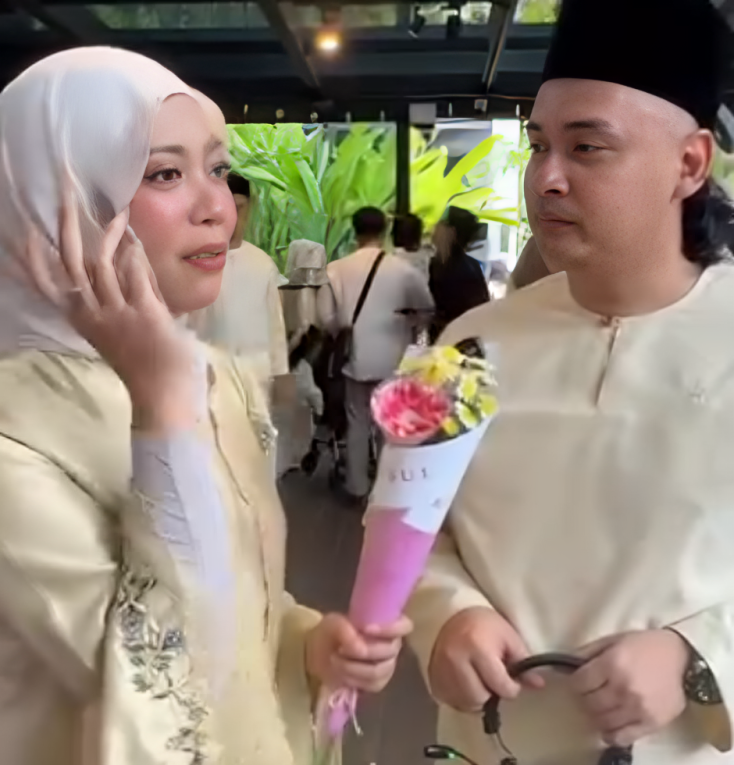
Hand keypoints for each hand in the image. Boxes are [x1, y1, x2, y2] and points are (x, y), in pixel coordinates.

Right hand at [25, 184, 200, 431]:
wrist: (165, 392)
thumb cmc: (146, 361)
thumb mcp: (120, 326)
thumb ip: (119, 292)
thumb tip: (123, 253)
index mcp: (81, 319)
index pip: (44, 284)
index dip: (28, 258)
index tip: (16, 232)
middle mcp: (92, 313)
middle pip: (69, 261)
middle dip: (65, 222)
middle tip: (64, 190)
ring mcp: (116, 312)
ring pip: (102, 261)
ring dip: (108, 231)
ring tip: (116, 210)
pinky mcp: (143, 312)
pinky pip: (134, 273)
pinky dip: (134, 253)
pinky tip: (136, 240)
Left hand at [305, 613, 412, 692]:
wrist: (321, 653)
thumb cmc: (332, 631)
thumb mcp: (332, 623)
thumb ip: (344, 629)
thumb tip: (358, 646)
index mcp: (388, 623)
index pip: (404, 626)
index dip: (390, 629)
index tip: (366, 629)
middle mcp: (392, 644)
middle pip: (389, 651)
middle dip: (363, 651)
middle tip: (341, 649)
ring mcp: (387, 665)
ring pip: (380, 671)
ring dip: (354, 667)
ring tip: (335, 660)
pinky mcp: (378, 682)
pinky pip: (372, 684)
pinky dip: (353, 679)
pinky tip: (341, 673)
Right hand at [429, 607, 543, 712]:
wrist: (450, 614)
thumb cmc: (484, 624)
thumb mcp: (508, 635)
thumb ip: (523, 661)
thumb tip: (538, 684)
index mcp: (477, 648)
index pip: (500, 685)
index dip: (512, 686)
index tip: (513, 679)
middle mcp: (456, 661)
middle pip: (481, 698)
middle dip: (493, 693)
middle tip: (495, 680)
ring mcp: (441, 671)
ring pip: (466, 704)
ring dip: (478, 698)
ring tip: (481, 681)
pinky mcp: (433, 679)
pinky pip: (452, 702)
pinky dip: (463, 698)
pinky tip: (467, 684)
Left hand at [571, 630, 689, 747]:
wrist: (681, 657)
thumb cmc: (644, 645)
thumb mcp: (612, 640)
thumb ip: (587, 652)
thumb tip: (565, 663)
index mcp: (611, 664)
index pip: (579, 683)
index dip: (575, 682)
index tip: (579, 682)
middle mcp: (623, 688)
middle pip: (589, 703)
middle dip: (585, 698)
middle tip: (591, 693)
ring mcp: (637, 708)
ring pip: (602, 721)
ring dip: (597, 715)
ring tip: (602, 706)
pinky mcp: (651, 723)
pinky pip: (622, 737)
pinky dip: (611, 734)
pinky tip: (610, 726)